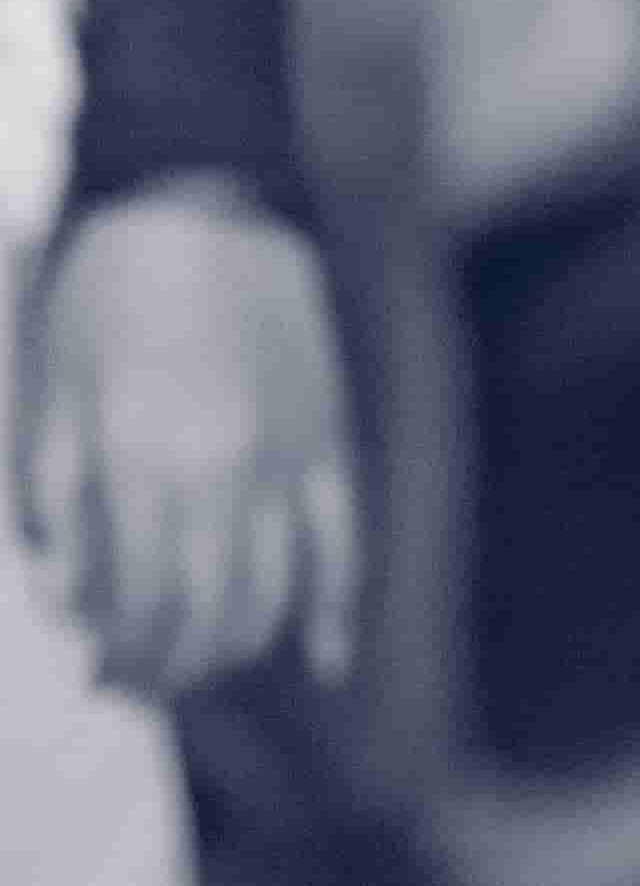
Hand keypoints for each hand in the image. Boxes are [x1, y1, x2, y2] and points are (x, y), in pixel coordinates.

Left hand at [17, 185, 359, 702]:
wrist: (202, 200)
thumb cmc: (105, 294)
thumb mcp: (52, 392)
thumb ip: (54, 501)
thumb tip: (68, 596)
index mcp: (142, 461)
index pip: (138, 605)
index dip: (119, 655)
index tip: (99, 673)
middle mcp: (221, 473)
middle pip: (205, 616)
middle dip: (169, 669)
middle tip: (137, 685)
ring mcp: (285, 462)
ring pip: (271, 595)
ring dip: (233, 649)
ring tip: (198, 666)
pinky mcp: (327, 443)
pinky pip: (341, 547)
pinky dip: (334, 613)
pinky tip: (323, 662)